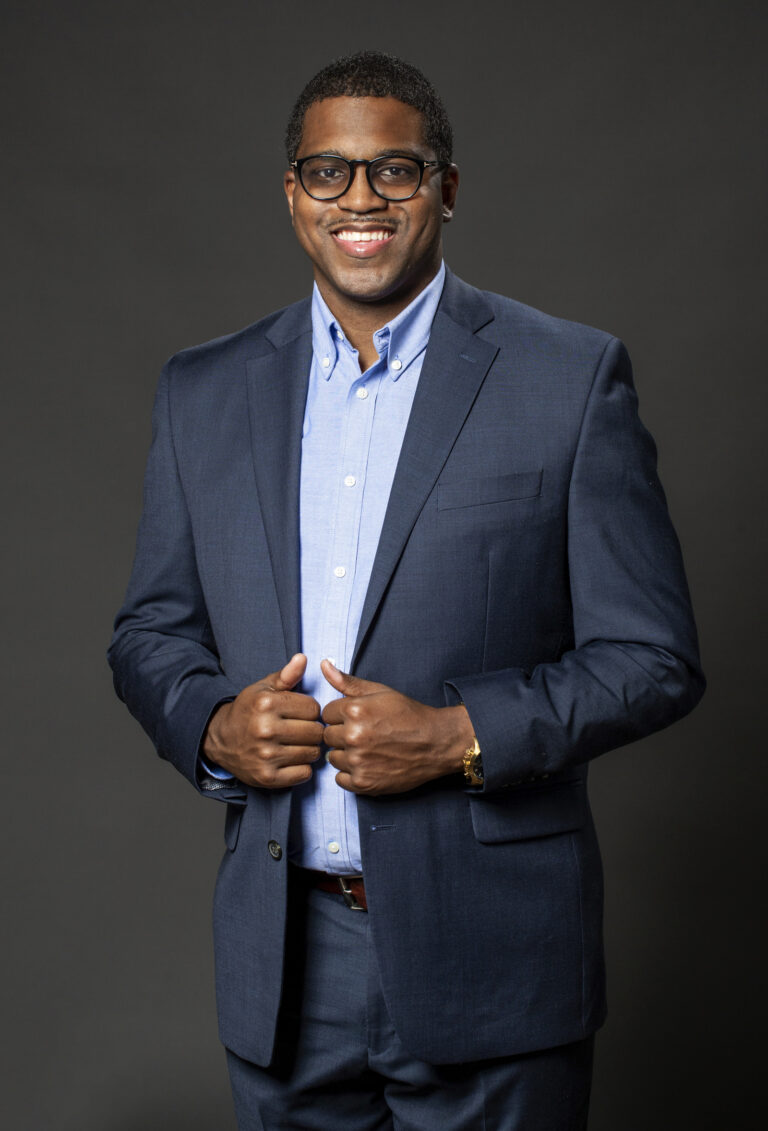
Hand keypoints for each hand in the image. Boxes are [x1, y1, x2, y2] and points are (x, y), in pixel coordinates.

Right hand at [202, 653, 322, 788]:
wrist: (220, 739)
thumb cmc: (248, 711)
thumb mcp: (263, 688)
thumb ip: (286, 675)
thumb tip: (303, 658)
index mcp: (266, 704)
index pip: (314, 709)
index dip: (310, 711)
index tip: (299, 713)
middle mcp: (265, 730)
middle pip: (315, 732)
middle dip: (312, 730)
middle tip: (300, 730)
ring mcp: (266, 756)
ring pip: (313, 753)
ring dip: (309, 749)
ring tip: (296, 743)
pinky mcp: (267, 777)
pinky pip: (304, 773)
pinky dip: (302, 768)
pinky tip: (290, 759)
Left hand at [320, 660, 472, 795]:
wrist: (436, 743)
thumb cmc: (409, 715)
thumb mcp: (380, 691)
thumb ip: (348, 682)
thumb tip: (323, 665)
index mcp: (354, 710)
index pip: (326, 713)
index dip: (342, 715)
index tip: (359, 719)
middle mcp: (353, 736)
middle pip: (327, 736)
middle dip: (342, 734)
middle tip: (365, 734)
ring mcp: (358, 761)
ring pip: (333, 758)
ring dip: (345, 755)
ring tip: (369, 750)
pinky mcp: (363, 783)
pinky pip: (340, 779)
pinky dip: (351, 774)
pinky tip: (369, 765)